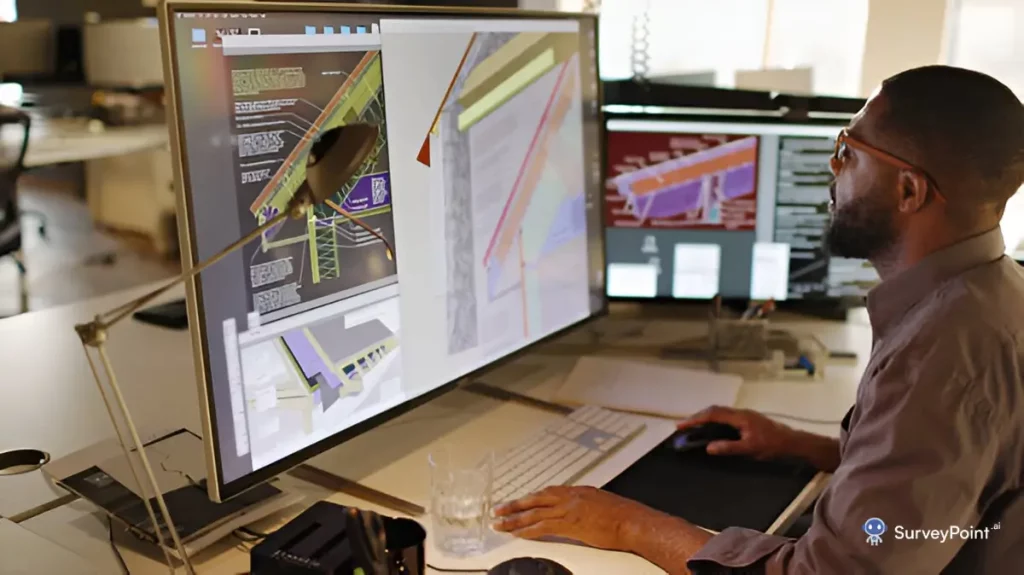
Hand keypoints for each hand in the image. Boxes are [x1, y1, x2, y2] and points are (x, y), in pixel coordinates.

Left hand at [492, 486, 652, 550]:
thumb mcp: (600, 502)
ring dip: (514, 518)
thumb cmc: (622, 515)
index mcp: (577, 491)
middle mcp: (569, 497)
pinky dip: (528, 530)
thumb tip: (578, 510)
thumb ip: (585, 504)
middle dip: (514, 505)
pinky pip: (542, 527)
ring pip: (534, 512)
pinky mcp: (569, 524)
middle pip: (534, 499)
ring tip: (500, 523)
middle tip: (498, 509)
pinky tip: (517, 534)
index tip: (518, 502)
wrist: (632, 521)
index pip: (547, 493)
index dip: (530, 498)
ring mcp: (568, 510)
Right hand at [678, 405, 796, 459]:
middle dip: (698, 416)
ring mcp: (745, 415)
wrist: (794, 442)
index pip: (713, 414)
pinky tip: (714, 428)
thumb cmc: (772, 445)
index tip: (681, 425)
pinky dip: (715, 420)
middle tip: (684, 425)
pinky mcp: (749, 419)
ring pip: (721, 412)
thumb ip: (729, 447)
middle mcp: (741, 412)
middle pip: (715, 410)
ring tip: (695, 426)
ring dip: (706, 417)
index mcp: (739, 417)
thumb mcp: (750, 449)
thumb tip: (709, 447)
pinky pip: (727, 416)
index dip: (696, 419)